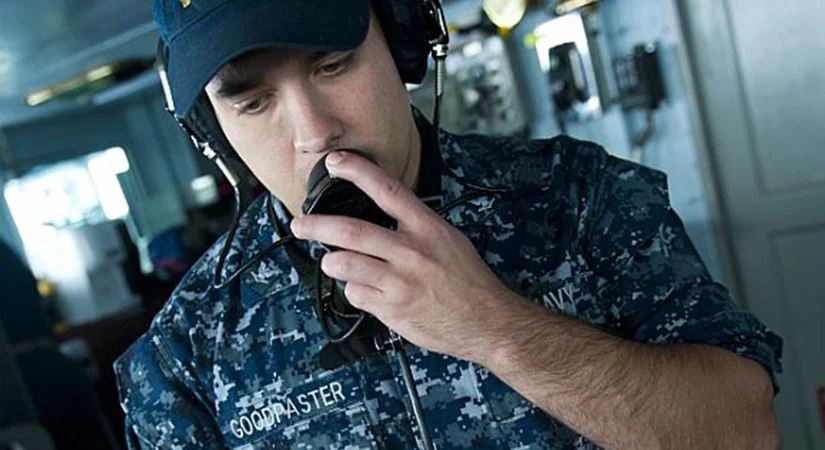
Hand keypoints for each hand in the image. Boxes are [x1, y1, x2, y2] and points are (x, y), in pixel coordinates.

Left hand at [290, 151, 520, 362]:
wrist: (487, 321)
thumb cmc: (470, 282)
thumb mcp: (450, 240)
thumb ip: (416, 226)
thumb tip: (383, 213)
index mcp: (428, 229)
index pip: (387, 190)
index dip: (357, 171)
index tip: (336, 162)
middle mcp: (412, 252)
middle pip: (352, 231)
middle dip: (317, 225)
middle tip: (300, 224)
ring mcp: (400, 282)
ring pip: (345, 264)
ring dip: (332, 262)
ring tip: (333, 262)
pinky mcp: (392, 309)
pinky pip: (355, 294)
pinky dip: (353, 290)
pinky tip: (365, 290)